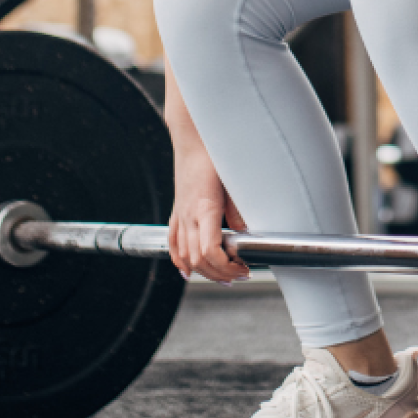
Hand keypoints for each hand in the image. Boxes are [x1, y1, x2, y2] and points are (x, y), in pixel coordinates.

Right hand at [168, 137, 249, 283]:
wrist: (194, 139)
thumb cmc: (213, 155)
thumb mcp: (233, 181)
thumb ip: (238, 209)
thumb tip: (244, 232)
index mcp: (204, 208)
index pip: (209, 250)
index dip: (225, 266)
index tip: (242, 268)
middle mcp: (188, 215)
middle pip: (198, 259)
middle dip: (220, 273)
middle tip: (241, 275)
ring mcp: (180, 214)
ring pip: (185, 255)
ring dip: (204, 272)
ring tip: (224, 277)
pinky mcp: (177, 211)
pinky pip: (173, 242)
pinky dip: (180, 260)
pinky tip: (187, 271)